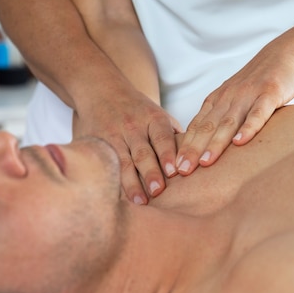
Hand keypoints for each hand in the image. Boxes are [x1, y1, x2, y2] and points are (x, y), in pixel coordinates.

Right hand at [73, 90, 181, 204]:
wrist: (101, 91)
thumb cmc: (138, 110)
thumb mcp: (158, 115)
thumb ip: (173, 136)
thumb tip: (195, 159)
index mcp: (153, 119)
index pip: (162, 137)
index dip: (168, 154)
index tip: (175, 171)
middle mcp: (133, 127)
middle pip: (143, 152)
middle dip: (151, 172)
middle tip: (159, 191)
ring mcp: (114, 136)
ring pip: (123, 162)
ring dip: (132, 183)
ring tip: (140, 201)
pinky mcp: (98, 145)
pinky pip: (107, 165)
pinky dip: (113, 180)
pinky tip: (118, 197)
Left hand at [175, 46, 293, 174]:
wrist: (285, 53)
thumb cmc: (259, 82)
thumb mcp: (235, 98)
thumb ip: (222, 118)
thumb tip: (207, 147)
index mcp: (218, 100)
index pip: (197, 126)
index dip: (184, 147)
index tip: (173, 168)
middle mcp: (228, 97)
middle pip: (207, 127)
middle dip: (193, 150)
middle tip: (181, 171)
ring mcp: (248, 95)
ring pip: (228, 122)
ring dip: (216, 143)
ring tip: (205, 162)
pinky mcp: (269, 93)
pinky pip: (257, 113)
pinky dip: (248, 127)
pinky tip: (240, 142)